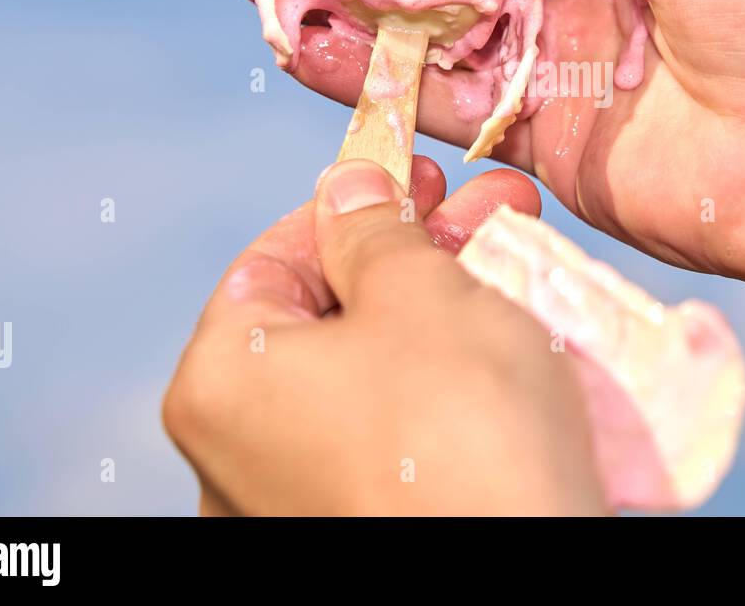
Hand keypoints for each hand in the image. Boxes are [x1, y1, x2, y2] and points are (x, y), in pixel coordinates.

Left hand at [163, 157, 605, 514]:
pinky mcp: (357, 525)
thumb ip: (374, 229)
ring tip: (513, 274)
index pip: (272, 258)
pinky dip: (440, 387)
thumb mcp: (419, 292)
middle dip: (415, 255)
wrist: (523, 569)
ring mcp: (294, 500)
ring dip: (438, 314)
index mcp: (221, 382)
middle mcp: (237, 452)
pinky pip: (393, 435)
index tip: (421, 177)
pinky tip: (503, 354)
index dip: (353, 205)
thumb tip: (349, 187)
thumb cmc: (463, 427)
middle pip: (327, 316)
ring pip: (368, 375)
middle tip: (485, 215)